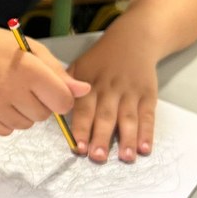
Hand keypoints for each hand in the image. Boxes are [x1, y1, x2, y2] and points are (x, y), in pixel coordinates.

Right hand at [0, 21, 90, 134]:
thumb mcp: (32, 50)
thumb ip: (58, 73)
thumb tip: (83, 91)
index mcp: (27, 69)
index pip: (62, 102)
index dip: (61, 97)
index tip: (51, 90)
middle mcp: (9, 90)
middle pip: (44, 116)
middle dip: (40, 103)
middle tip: (23, 86)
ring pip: (26, 125)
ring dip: (23, 112)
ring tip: (8, 92)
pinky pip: (7, 131)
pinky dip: (6, 120)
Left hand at [66, 32, 157, 162]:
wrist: (134, 39)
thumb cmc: (100, 59)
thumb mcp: (79, 66)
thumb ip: (66, 87)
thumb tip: (49, 107)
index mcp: (89, 84)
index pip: (84, 109)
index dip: (81, 128)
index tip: (78, 146)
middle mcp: (110, 89)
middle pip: (105, 116)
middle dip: (101, 137)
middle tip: (97, 157)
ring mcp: (130, 93)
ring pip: (128, 118)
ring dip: (126, 139)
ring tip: (124, 158)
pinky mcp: (148, 95)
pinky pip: (147, 116)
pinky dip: (147, 133)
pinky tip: (144, 149)